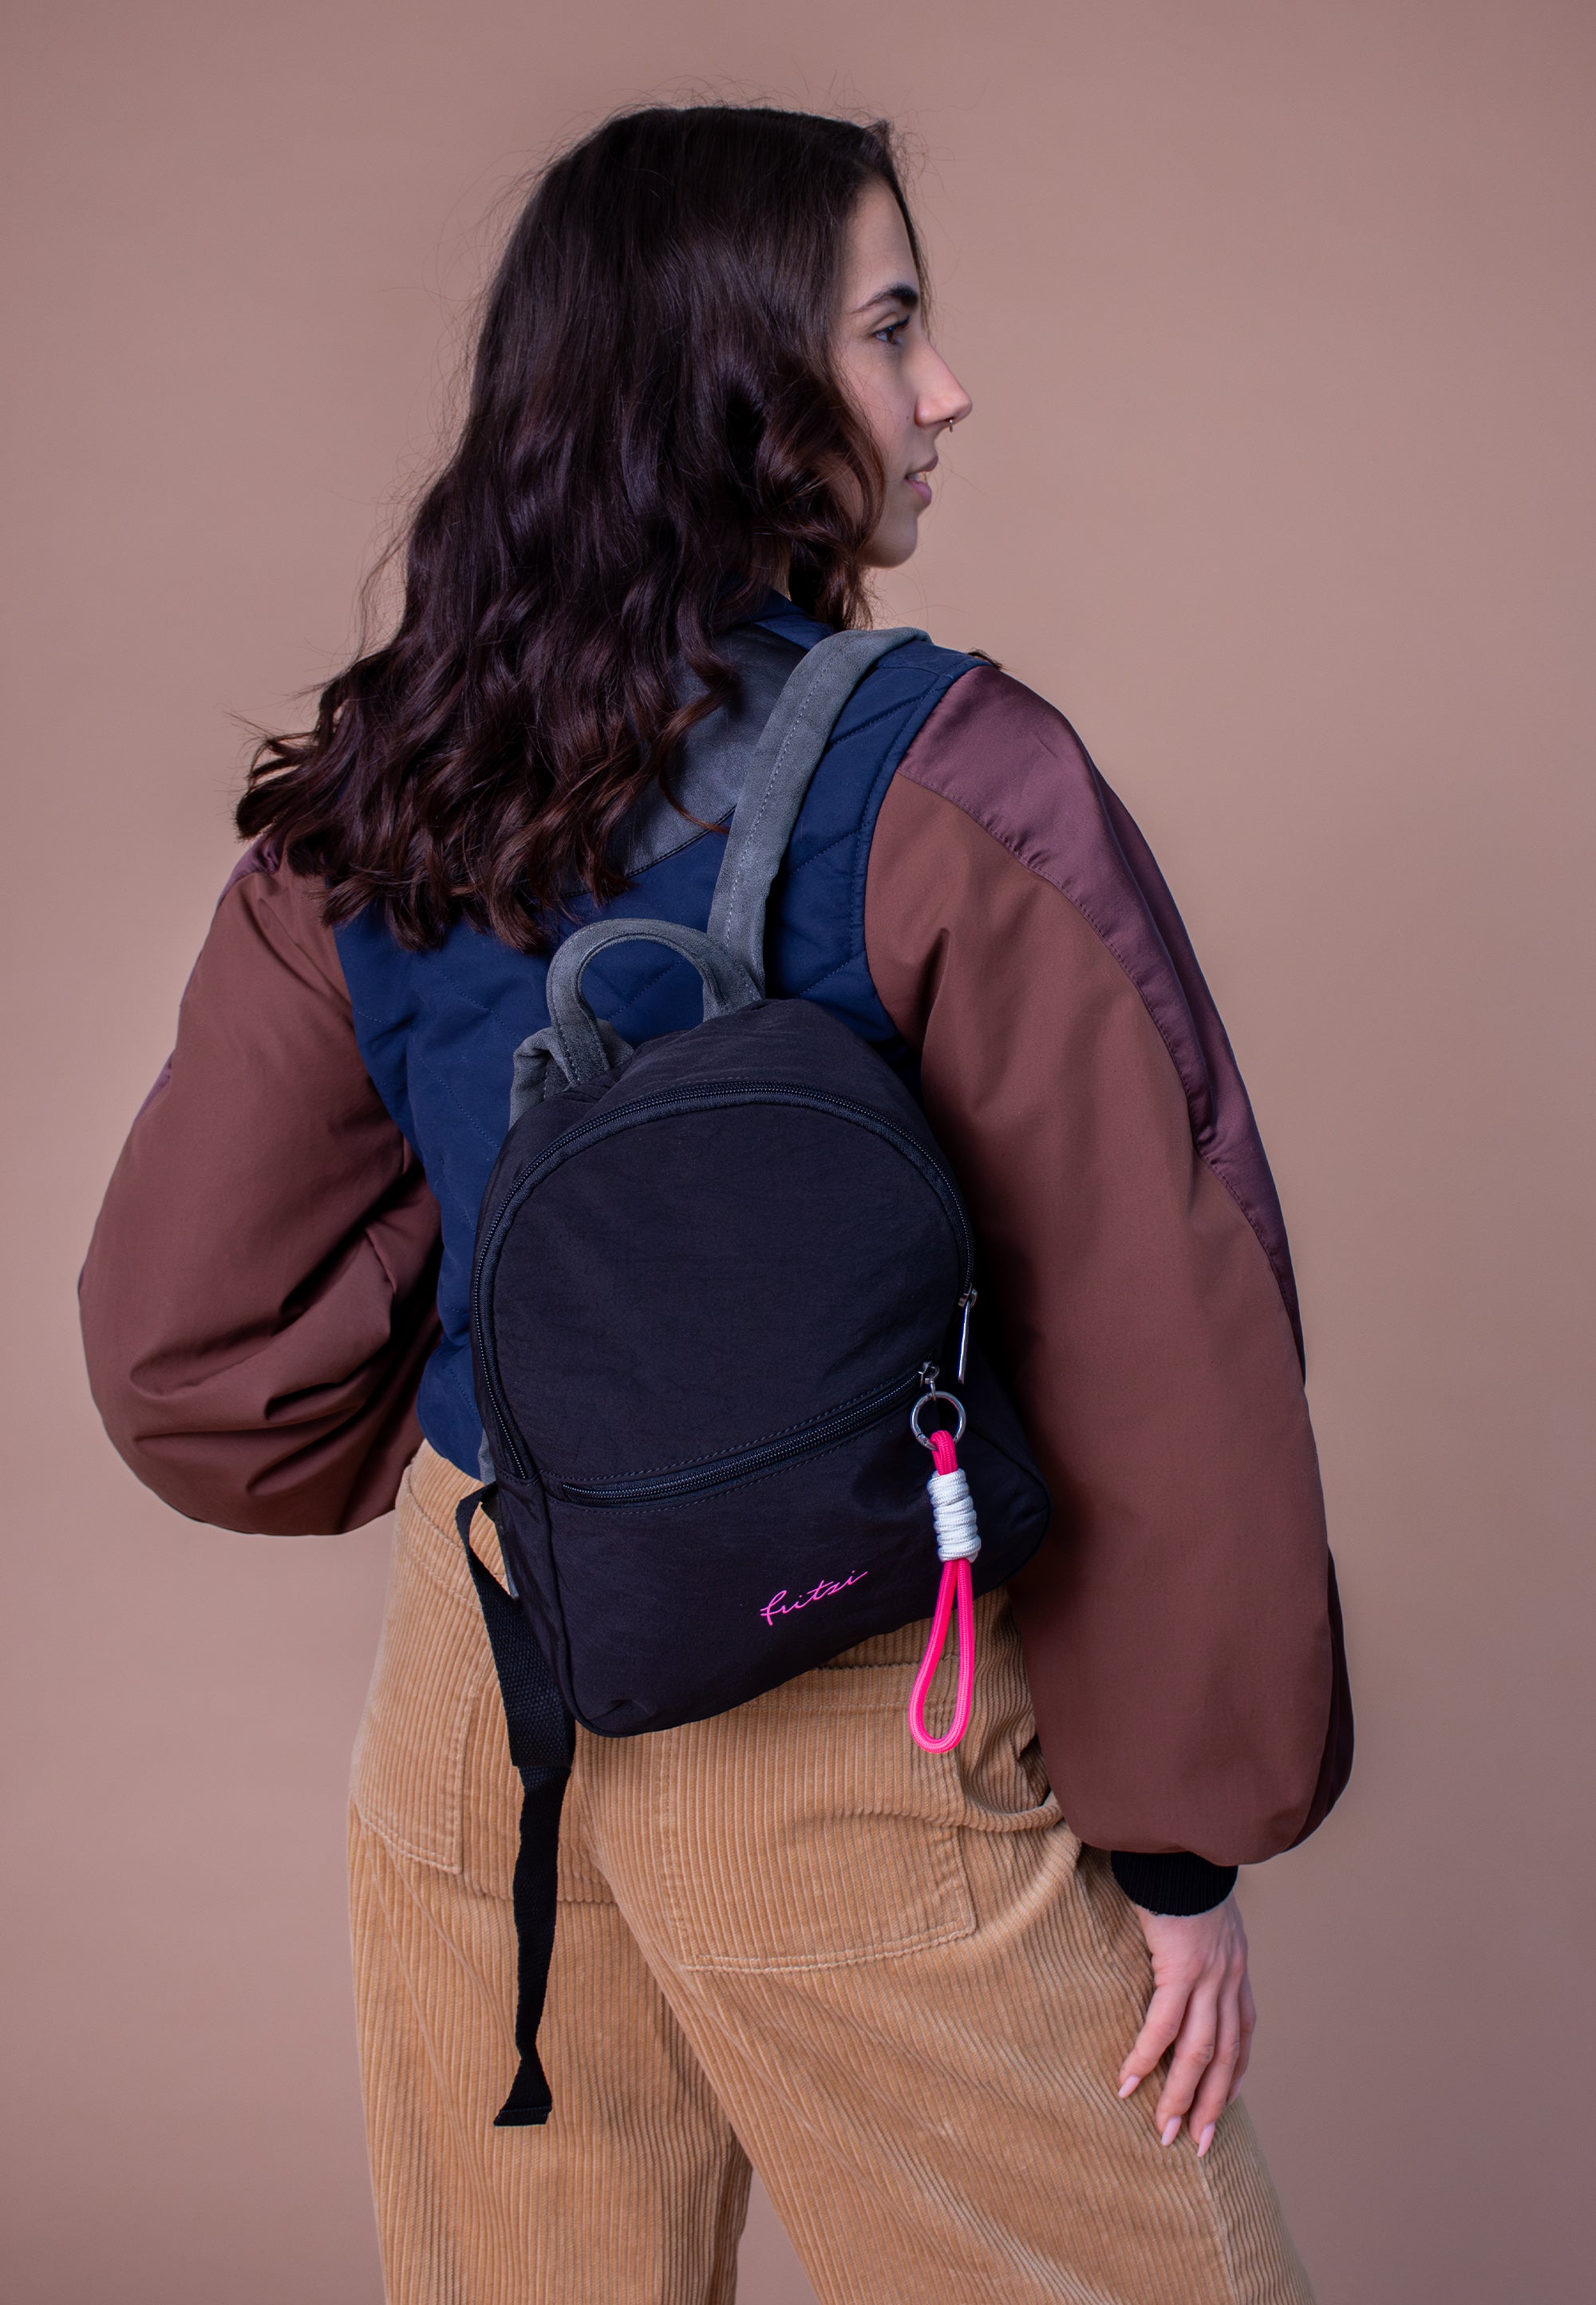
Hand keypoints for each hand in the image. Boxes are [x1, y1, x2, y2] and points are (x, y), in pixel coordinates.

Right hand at [1115, 1895, 1254, 2156]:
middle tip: (1194, 2144)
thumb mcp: (1206, 1921)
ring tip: (1162, 2128)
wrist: (1181, 1849)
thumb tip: (1183, 1965)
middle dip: (1209, 2105)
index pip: (1242, 2037)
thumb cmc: (1183, 1881)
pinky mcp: (1181, 1967)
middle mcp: (1229, 1981)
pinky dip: (1147, 2057)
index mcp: (1236, 1972)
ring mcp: (1209, 1977)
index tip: (1222, 2105)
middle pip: (1225, 2057)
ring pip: (1198, 2052)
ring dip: (1180, 2095)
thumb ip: (1202, 1949)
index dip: (1234, 2075)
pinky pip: (1163, 2024)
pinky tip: (1128, 2081)